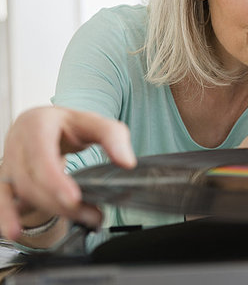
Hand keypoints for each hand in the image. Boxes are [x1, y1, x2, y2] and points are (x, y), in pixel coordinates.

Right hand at [0, 106, 135, 240]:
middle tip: (93, 215)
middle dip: (62, 203)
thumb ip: (113, 137)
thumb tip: (127, 162)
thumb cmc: (69, 125)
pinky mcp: (6, 178)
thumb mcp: (94, 122)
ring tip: (84, 219)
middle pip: (33, 180)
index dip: (55, 180)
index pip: (42, 155)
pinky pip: (2, 199)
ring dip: (52, 211)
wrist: (44, 124)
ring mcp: (9, 162)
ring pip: (23, 193)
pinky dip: (7, 216)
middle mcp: (18, 143)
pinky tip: (16, 231)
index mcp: (38, 125)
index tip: (74, 199)